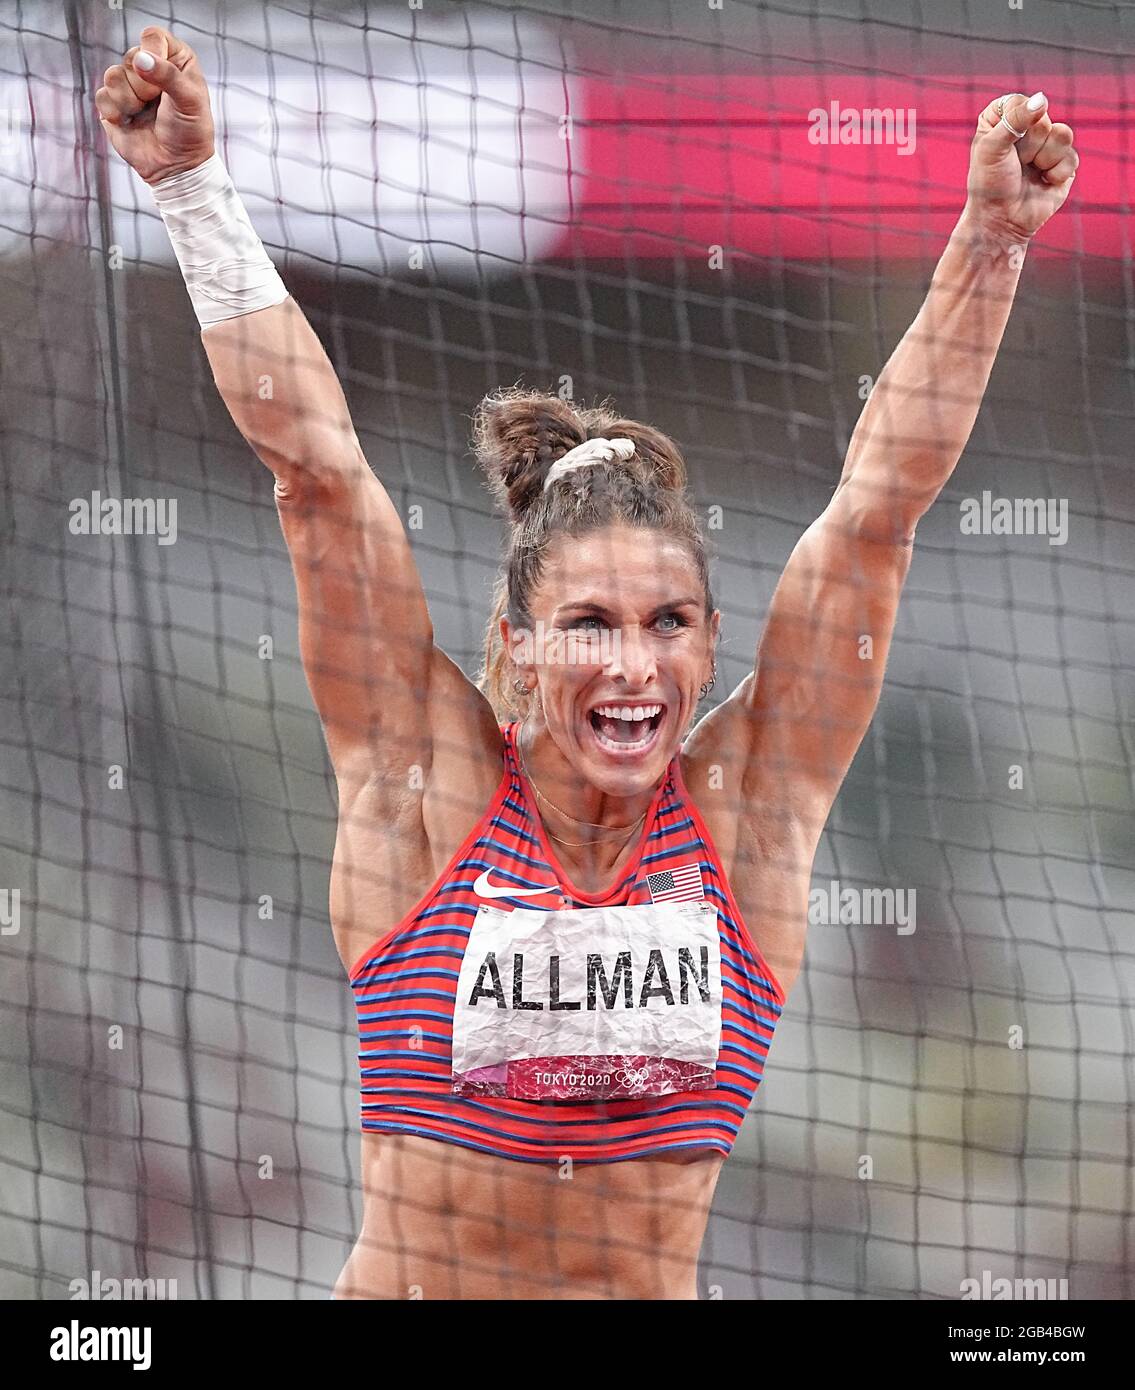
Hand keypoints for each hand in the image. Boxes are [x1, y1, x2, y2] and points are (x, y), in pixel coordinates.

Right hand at [95, 25, 213, 183]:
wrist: (176, 167)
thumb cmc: (190, 132)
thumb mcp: (190, 100)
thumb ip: (168, 75)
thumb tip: (140, 60)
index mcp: (173, 59)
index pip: (153, 37)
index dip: (153, 55)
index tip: (165, 78)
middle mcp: (150, 67)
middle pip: (130, 57)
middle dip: (143, 86)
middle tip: (158, 104)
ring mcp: (129, 85)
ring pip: (112, 75)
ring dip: (129, 101)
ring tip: (144, 114)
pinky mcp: (112, 103)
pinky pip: (101, 96)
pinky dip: (116, 113)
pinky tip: (131, 122)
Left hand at [963, 91, 1078, 241]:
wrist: (1000, 221)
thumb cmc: (989, 185)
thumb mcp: (992, 148)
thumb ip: (1015, 120)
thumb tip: (1042, 99)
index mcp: (1003, 119)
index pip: (1020, 102)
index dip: (1014, 125)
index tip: (1000, 146)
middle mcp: (1027, 129)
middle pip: (1043, 119)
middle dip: (1028, 146)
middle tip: (1015, 164)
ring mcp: (1047, 145)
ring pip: (1063, 134)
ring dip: (1044, 159)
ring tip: (1030, 172)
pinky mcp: (1063, 163)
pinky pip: (1072, 156)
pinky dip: (1056, 174)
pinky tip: (1042, 183)